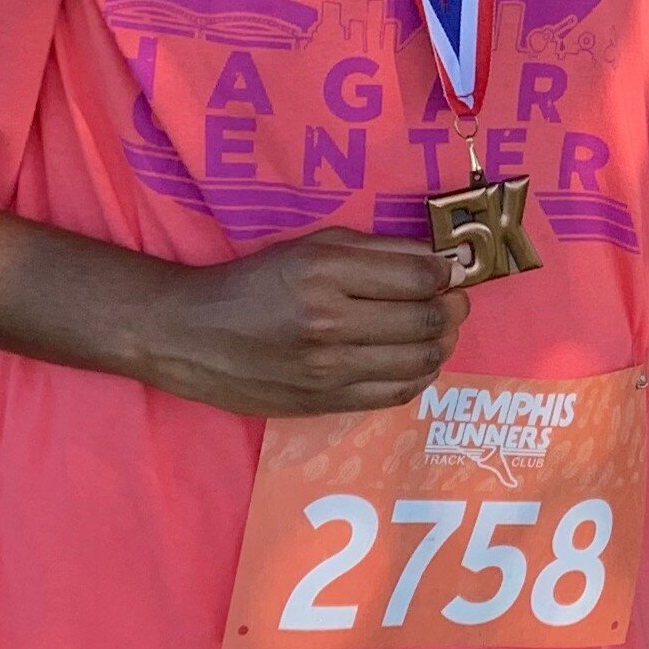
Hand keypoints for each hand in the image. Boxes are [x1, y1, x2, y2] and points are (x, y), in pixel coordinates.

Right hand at [137, 227, 468, 417]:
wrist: (193, 335)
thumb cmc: (255, 282)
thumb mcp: (311, 246)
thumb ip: (376, 250)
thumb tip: (437, 260)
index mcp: (326, 273)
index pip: (418, 277)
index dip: (446, 274)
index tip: (450, 271)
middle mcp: (330, 322)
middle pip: (426, 320)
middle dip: (454, 308)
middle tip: (455, 300)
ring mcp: (329, 369)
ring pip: (419, 360)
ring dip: (443, 344)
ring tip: (441, 330)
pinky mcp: (325, 402)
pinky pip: (396, 394)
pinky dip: (420, 375)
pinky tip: (419, 360)